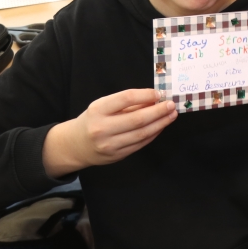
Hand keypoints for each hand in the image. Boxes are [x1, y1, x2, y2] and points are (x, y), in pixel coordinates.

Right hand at [42, 89, 176, 177]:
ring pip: (142, 133)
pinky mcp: (117, 156)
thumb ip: (127, 103)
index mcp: (98, 110)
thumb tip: (154, 98)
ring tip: (171, 115)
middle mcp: (102, 128)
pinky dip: (153, 134)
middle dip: (158, 111)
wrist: (76, 145)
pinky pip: (140, 144)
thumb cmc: (93, 120)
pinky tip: (161, 126)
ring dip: (160, 123)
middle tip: (172, 105)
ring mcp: (110, 144)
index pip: (126, 98)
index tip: (159, 93)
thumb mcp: (103, 106)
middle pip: (137, 119)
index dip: (145, 95)